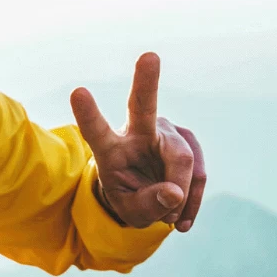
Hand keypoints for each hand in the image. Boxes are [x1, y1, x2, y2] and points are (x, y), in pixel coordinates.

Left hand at [70, 52, 207, 232]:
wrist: (148, 196)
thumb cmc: (131, 198)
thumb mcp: (131, 212)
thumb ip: (148, 205)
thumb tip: (175, 192)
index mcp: (109, 149)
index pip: (96, 130)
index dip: (87, 114)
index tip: (77, 91)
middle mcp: (136, 132)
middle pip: (143, 105)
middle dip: (146, 80)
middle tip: (149, 56)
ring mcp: (164, 133)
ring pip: (182, 159)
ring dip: (181, 195)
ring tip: (169, 220)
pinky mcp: (187, 139)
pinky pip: (198, 172)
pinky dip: (193, 199)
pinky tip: (182, 218)